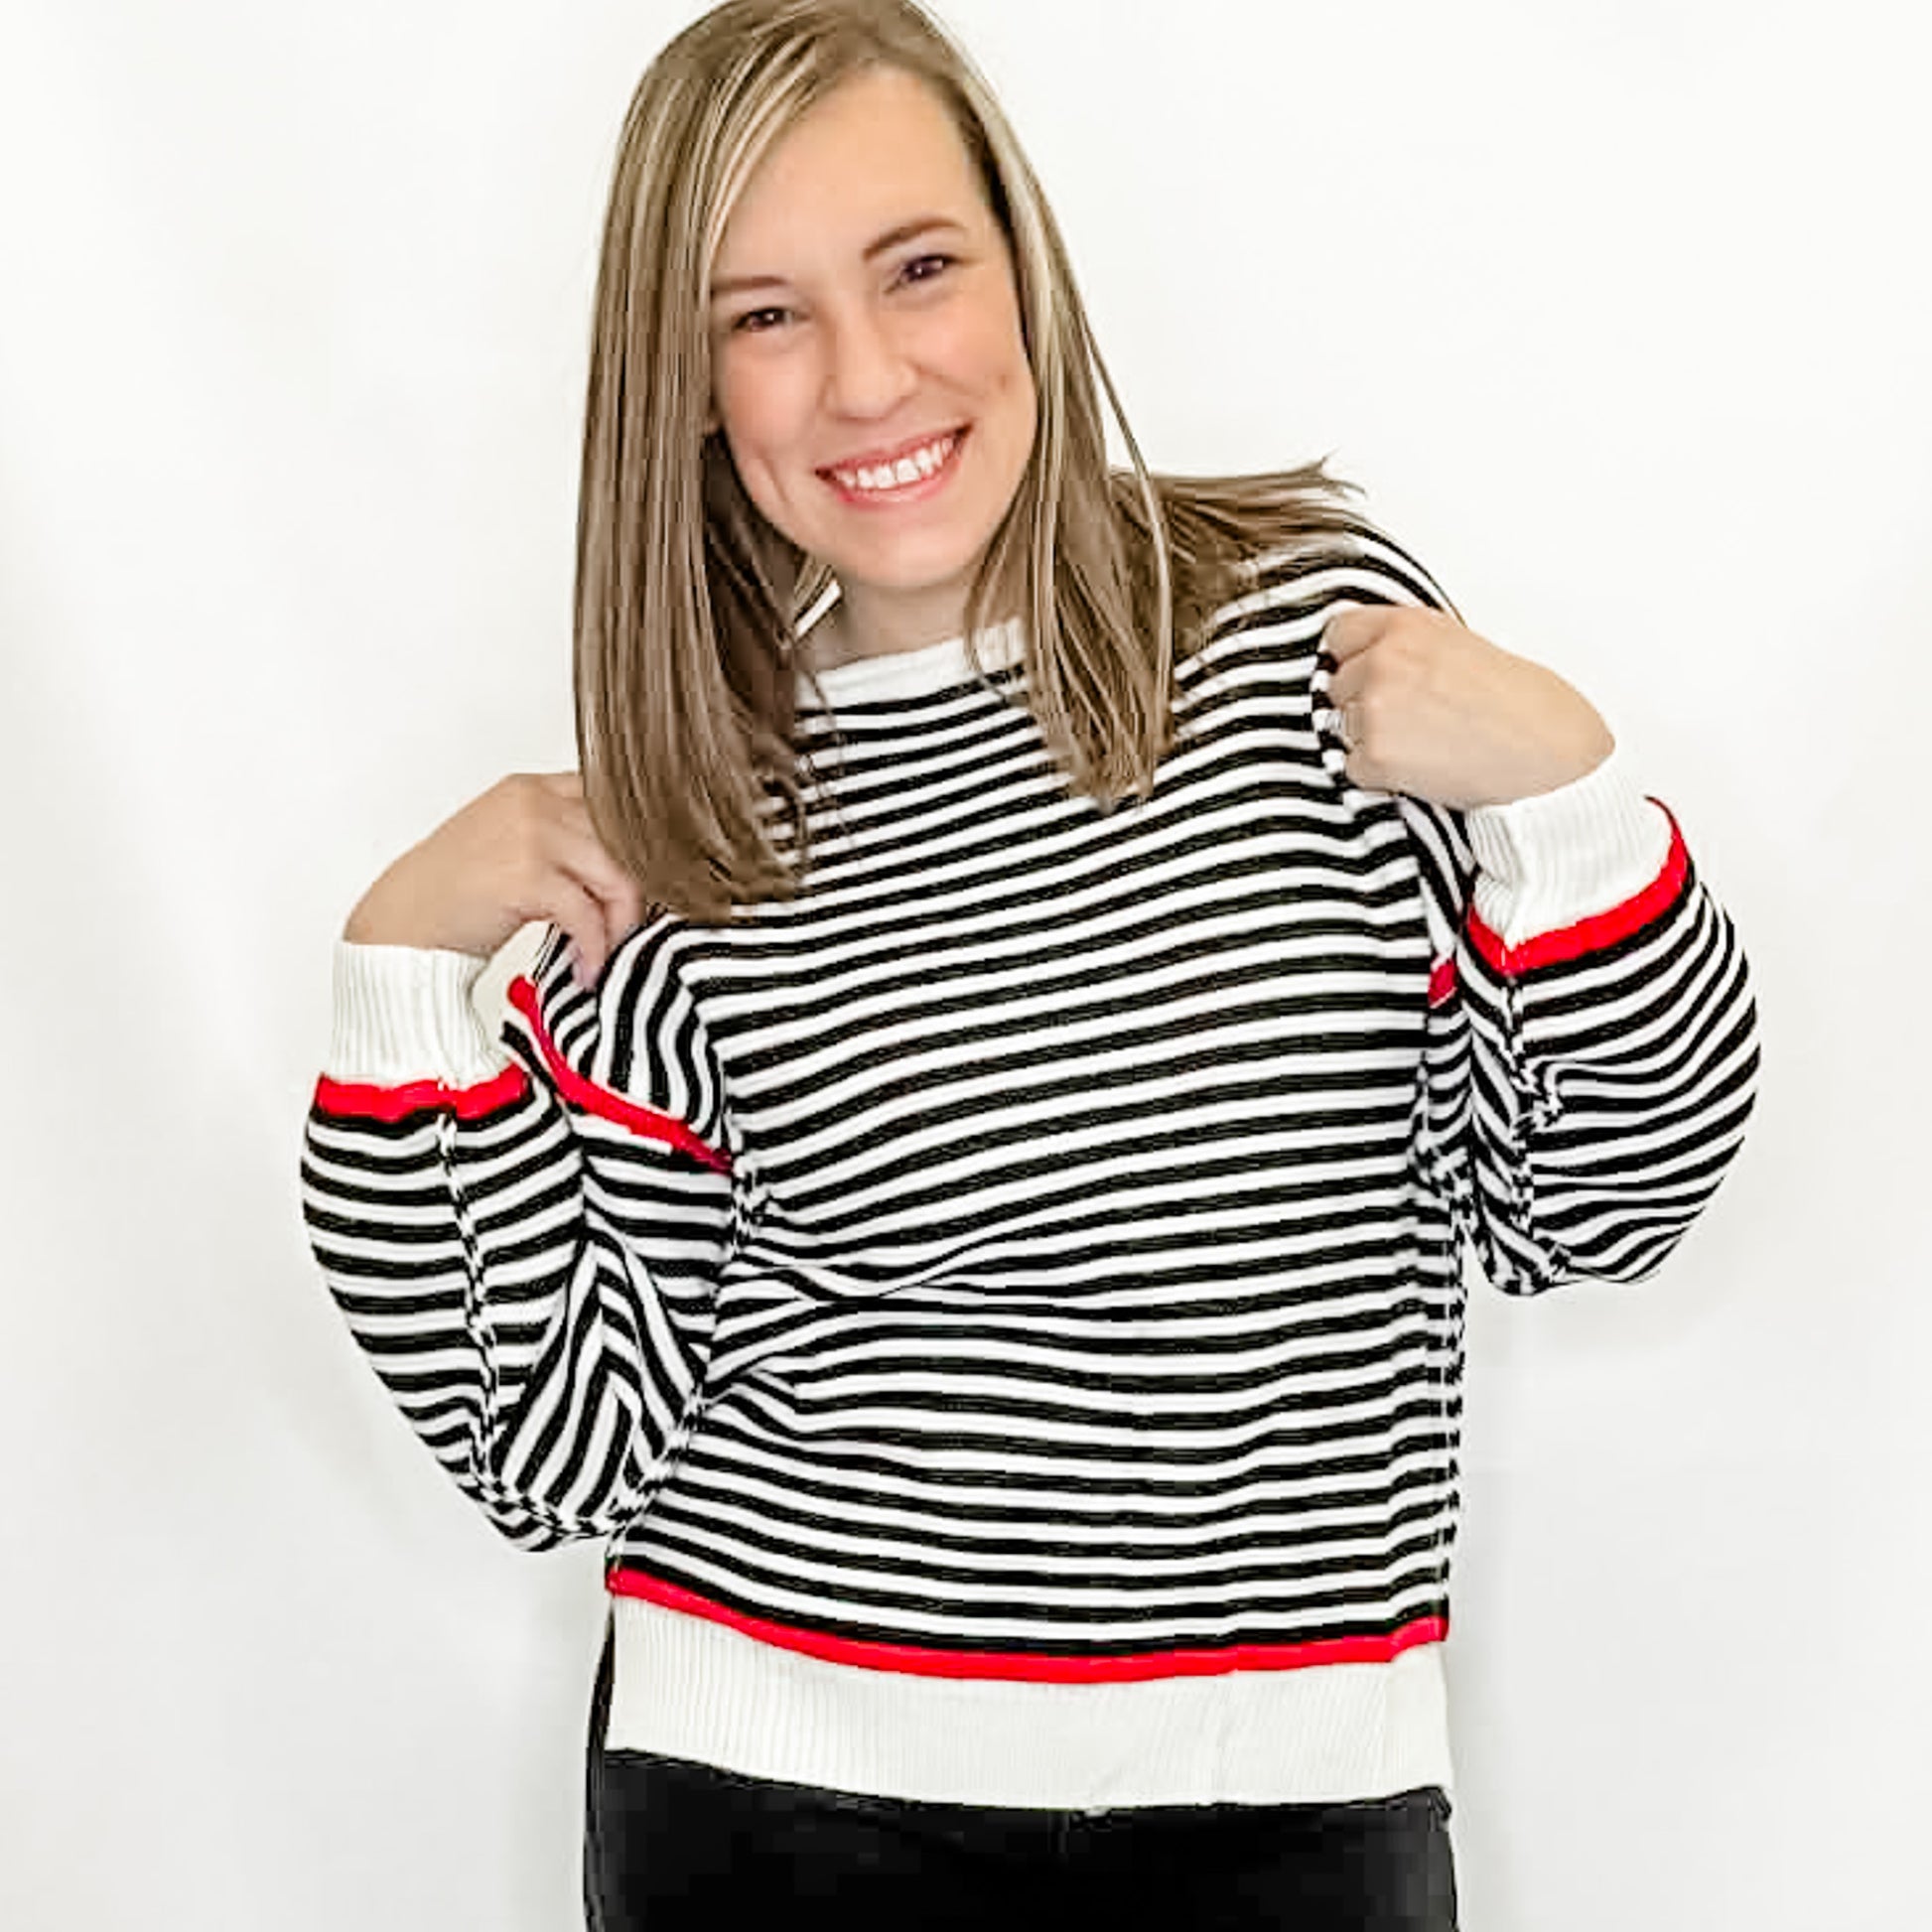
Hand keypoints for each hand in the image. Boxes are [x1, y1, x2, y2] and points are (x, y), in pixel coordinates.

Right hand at [343, 773, 642, 980]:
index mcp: (532, 788)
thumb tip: (631, 871)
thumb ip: (565, 843)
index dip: (641, 846)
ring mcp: (529, 834)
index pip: (615, 802)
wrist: (400, 926)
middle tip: (629, 929)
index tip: (647, 884)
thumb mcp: (512, 847)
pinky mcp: (524, 875)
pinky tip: (584, 969)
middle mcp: (533, 802)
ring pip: (616, 874)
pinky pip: (586, 914)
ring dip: (620, 925)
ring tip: (605, 954)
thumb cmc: (453, 896)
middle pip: (626, 839)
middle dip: (637, 892)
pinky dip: (594, 948)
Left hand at [1322, 606, 1613, 807]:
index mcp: (1406, 626)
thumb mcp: (1460, 645)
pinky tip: (1421, 766)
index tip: (1367, 672)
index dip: (1352, 658)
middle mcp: (1383, 661)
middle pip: (1335, 685)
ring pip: (1340, 727)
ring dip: (1369, 739)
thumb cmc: (1521, 705)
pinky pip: (1351, 767)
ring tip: (1424, 742)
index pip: (1338, 635)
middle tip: (1415, 717)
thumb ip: (1407, 645)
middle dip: (1362, 702)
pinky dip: (1377, 774)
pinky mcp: (1374, 755)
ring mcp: (1374, 709)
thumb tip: (1367, 658)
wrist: (1547, 754)